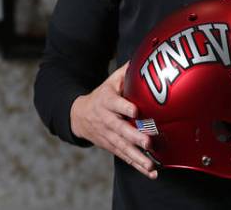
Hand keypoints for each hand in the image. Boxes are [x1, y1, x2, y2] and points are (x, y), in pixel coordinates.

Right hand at [70, 62, 157, 178]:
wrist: (79, 115)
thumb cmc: (103, 95)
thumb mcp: (111, 81)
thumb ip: (126, 72)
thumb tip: (144, 58)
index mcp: (107, 101)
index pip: (115, 103)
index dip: (124, 106)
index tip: (135, 109)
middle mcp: (107, 120)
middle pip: (120, 129)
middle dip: (134, 137)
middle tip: (148, 142)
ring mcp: (109, 136)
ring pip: (123, 147)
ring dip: (137, 157)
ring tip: (151, 165)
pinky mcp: (112, 147)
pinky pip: (125, 157)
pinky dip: (137, 166)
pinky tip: (151, 173)